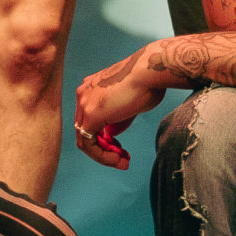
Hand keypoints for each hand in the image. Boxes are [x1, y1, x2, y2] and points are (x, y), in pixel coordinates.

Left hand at [72, 49, 170, 166]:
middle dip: (104, 149)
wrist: (151, 71)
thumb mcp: (130, 104)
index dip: (105, 139)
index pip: (90, 120)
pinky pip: (88, 144)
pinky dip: (102, 156)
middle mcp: (84, 93)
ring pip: (84, 140)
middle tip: (122, 161)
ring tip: (122, 164)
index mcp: (91, 88)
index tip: (122, 150)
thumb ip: (117, 118)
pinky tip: (117, 159)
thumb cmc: (148, 82)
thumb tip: (110, 134)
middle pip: (86, 130)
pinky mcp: (90, 115)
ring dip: (104, 156)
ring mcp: (84, 103)